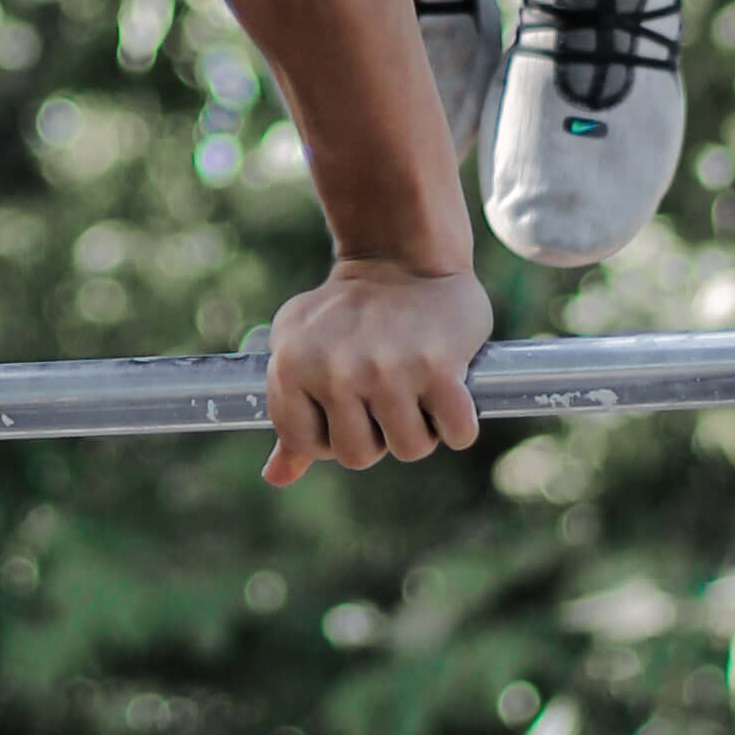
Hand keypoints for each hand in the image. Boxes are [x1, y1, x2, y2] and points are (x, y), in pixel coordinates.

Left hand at [260, 259, 492, 485]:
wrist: (403, 257)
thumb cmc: (349, 313)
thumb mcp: (302, 351)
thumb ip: (292, 416)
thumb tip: (275, 478)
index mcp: (293, 366)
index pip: (310, 445)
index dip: (333, 432)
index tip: (347, 402)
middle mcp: (335, 371)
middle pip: (359, 456)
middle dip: (377, 433)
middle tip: (385, 391)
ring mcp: (387, 370)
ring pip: (410, 449)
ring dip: (421, 426)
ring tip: (415, 385)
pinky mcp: (438, 368)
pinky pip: (456, 433)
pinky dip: (459, 422)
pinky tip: (449, 389)